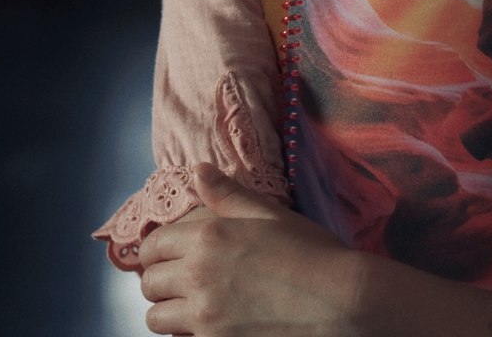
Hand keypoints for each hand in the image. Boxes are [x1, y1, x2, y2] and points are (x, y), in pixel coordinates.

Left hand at [139, 163, 363, 335]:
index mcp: (208, 237)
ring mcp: (204, 315)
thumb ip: (228, 195)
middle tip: (182, 282)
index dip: (156, 252)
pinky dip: (188, 334)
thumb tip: (199, 170)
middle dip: (161, 281)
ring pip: (156, 318)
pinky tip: (213, 324)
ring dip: (169, 311)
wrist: (341, 301)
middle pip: (149, 284)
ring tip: (192, 307)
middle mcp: (198, 275)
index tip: (168, 257)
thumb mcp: (269, 215)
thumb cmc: (311, 253)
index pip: (152, 246)